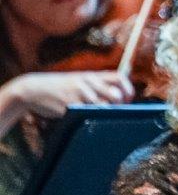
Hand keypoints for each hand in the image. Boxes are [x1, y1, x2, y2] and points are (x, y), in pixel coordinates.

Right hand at [4, 70, 132, 118]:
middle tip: (115, 112)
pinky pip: (86, 114)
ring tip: (99, 116)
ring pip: (102, 107)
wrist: (33, 89)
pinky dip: (89, 118)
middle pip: (115, 95)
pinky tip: (85, 119)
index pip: (119, 78)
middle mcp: (88, 82)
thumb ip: (96, 86)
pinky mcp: (69, 104)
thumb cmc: (59, 87)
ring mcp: (79, 93)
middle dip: (118, 106)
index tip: (128, 99)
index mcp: (92, 75)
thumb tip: (117, 99)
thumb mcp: (79, 80)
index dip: (128, 89)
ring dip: (104, 114)